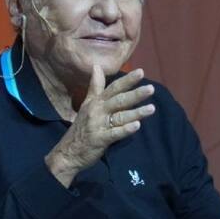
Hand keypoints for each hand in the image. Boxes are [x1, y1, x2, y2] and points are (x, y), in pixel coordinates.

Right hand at [45, 66, 155, 187]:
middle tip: (151, 89)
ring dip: (136, 112)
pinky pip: (115, 133)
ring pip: (120, 116)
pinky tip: (137, 126)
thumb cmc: (81, 127)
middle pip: (119, 100)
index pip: (113, 88)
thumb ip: (95, 86)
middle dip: (135, 94)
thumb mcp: (87, 104)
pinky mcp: (100, 139)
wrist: (67, 152)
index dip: (127, 80)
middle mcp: (98, 111)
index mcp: (96, 102)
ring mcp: (98, 125)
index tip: (141, 72)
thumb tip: (96, 66)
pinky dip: (125, 129)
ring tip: (152, 108)